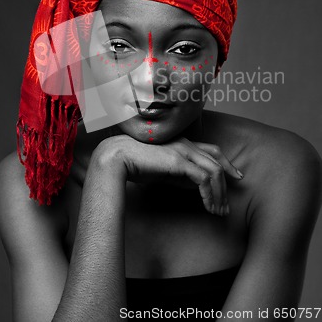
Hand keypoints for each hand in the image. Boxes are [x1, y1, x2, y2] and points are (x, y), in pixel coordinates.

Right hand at [92, 135, 243, 215]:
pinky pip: (203, 179)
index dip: (227, 164)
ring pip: (214, 171)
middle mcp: (187, 144)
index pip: (213, 151)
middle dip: (226, 185)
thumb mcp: (165, 173)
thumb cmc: (137, 165)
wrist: (119, 159)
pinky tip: (208, 207)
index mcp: (183, 143)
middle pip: (217, 162)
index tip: (236, 177)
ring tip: (217, 211)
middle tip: (226, 207)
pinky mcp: (180, 161)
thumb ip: (181, 177)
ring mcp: (184, 150)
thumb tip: (198, 187)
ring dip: (219, 193)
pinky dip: (209, 194)